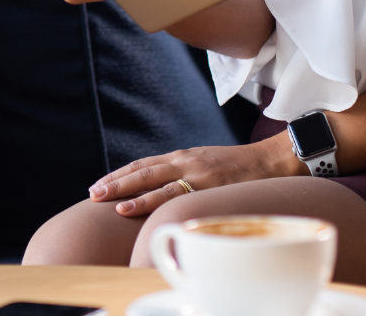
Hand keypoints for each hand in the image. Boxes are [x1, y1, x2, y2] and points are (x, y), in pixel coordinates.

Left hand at [87, 134, 305, 216]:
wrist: (272, 160)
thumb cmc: (239, 167)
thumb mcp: (206, 164)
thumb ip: (185, 173)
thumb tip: (162, 189)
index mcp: (183, 156)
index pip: (144, 164)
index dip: (121, 175)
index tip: (100, 185)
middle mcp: (186, 162)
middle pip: (143, 171)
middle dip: (116, 183)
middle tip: (93, 194)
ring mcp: (198, 173)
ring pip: (157, 184)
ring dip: (132, 195)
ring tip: (110, 205)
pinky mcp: (211, 186)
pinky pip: (180, 195)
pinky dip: (157, 203)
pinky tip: (141, 209)